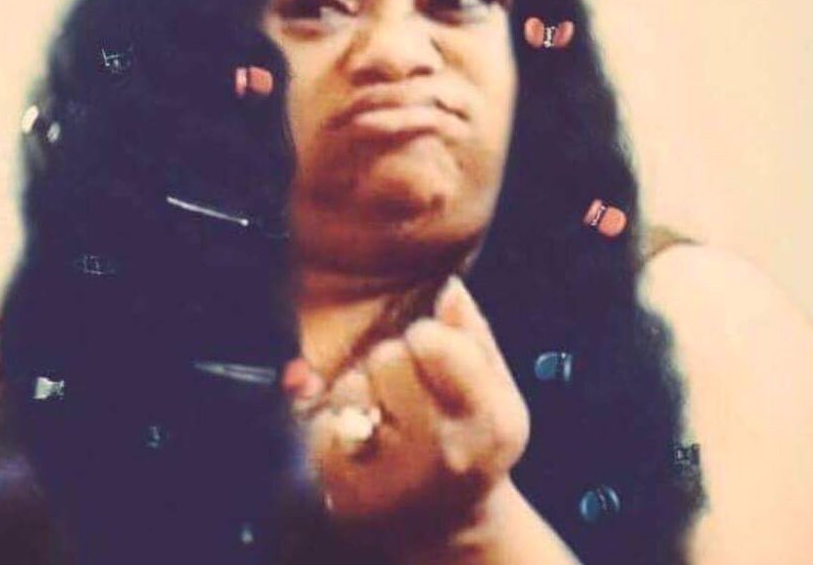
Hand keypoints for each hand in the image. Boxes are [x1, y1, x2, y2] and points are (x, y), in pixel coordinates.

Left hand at [286, 276, 530, 553]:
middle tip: (404, 388)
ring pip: (350, 388)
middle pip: (386, 358)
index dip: (426, 336)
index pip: (431, 342)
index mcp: (490, 420)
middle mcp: (444, 453)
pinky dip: (332, 422)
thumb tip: (448, 287)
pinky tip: (360, 438)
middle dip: (391, 361)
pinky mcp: (348, 494)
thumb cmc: (470, 440)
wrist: (445, 524)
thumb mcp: (492, 390)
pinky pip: (320, 423)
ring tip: (383, 413)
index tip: (430, 352)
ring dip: (359, 390)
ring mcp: (395, 478)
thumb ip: (472, 335)